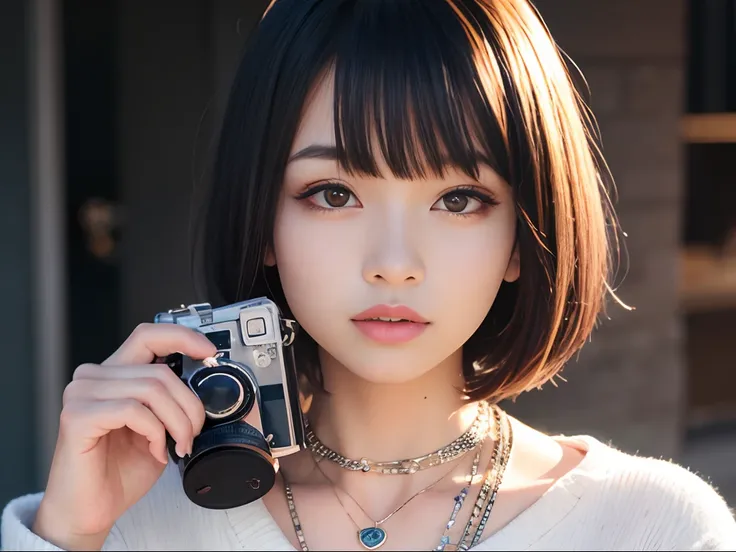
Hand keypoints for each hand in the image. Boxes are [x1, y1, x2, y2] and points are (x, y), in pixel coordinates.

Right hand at [33, 323, 216, 550]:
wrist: (90, 511)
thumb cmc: (120, 471)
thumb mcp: (159, 428)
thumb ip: (172, 401)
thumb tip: (207, 384)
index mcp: (115, 374)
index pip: (148, 335)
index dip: (183, 337)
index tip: (210, 353)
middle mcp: (93, 377)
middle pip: (159, 371)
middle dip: (189, 405)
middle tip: (193, 433)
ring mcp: (81, 394)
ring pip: (151, 389)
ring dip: (177, 422)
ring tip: (178, 445)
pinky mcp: (76, 416)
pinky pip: (133, 410)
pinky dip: (154, 432)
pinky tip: (155, 451)